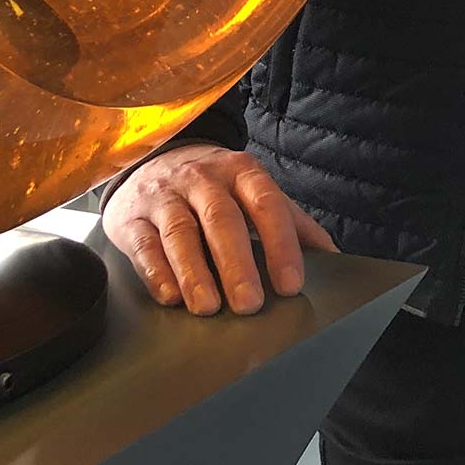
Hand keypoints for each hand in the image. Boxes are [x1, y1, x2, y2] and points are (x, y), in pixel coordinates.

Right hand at [103, 143, 335, 316]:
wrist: (153, 157)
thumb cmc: (213, 186)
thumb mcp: (253, 191)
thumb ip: (291, 220)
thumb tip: (332, 257)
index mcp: (240, 171)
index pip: (266, 203)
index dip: (280, 243)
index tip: (291, 284)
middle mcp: (202, 179)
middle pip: (221, 218)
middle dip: (237, 262)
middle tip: (250, 304)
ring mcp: (164, 196)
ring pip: (180, 231)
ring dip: (194, 271)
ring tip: (208, 307)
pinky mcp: (131, 217)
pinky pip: (143, 244)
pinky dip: (156, 272)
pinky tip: (170, 298)